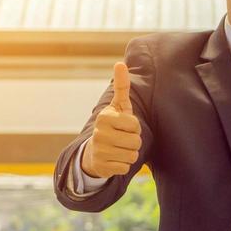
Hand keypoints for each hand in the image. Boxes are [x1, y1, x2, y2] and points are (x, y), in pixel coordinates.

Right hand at [80, 62, 142, 178]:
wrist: (94, 151)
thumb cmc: (112, 125)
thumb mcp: (118, 106)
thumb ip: (122, 86)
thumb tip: (120, 63)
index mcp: (105, 117)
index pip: (135, 125)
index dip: (135, 127)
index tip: (125, 126)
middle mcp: (99, 133)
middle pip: (136, 141)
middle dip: (134, 142)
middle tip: (122, 139)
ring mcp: (99, 150)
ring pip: (132, 155)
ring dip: (129, 154)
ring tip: (118, 149)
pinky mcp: (101, 166)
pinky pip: (125, 167)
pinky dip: (123, 165)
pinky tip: (114, 159)